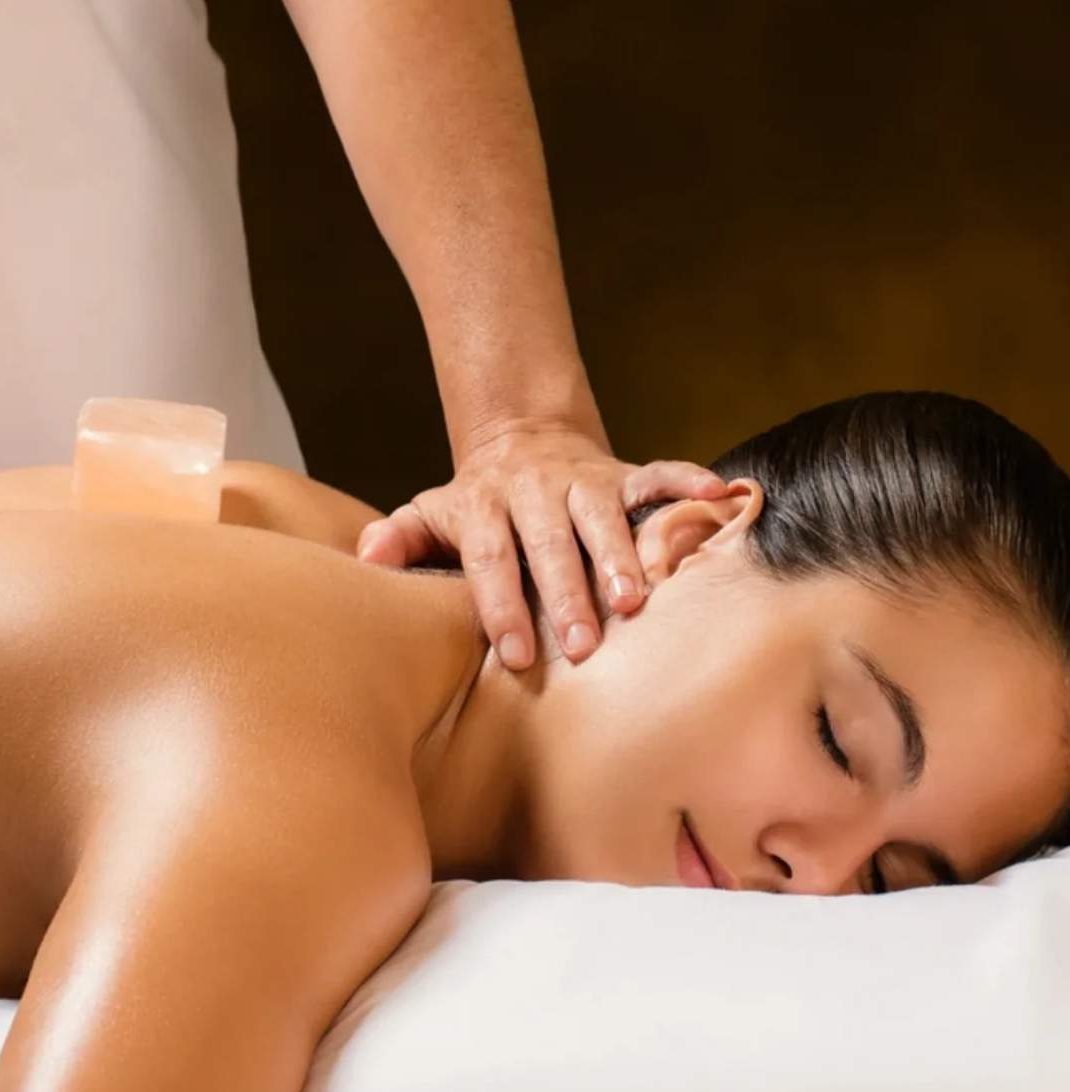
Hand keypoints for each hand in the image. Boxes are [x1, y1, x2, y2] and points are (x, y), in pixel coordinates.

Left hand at [355, 425, 727, 668]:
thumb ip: (401, 538)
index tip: (518, 655)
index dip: (501, 605)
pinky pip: (659, 472)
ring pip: (603, 515)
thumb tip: (369, 557)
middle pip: (549, 543)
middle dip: (566, 594)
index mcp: (483, 506)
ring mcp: (582, 478)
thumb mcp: (430, 514)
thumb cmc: (473, 502)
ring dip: (622, 555)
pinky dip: (689, 481)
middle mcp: (533, 490)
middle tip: (584, 646)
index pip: (490, 558)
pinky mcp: (622, 471)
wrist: (518, 436)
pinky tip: (723, 495)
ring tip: (637, 599)